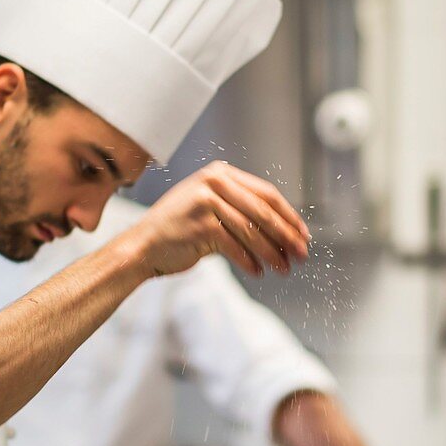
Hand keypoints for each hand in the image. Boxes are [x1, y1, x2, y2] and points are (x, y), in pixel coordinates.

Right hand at [127, 161, 310, 278]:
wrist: (143, 247)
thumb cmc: (179, 231)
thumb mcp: (209, 209)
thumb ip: (240, 211)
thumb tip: (282, 232)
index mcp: (220, 173)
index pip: (266, 194)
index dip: (289, 216)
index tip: (303, 234)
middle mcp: (214, 182)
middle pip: (263, 211)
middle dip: (287, 236)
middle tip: (302, 254)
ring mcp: (207, 202)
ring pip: (252, 231)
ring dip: (272, 253)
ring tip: (284, 269)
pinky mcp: (202, 225)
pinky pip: (236, 247)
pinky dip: (250, 262)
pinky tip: (258, 272)